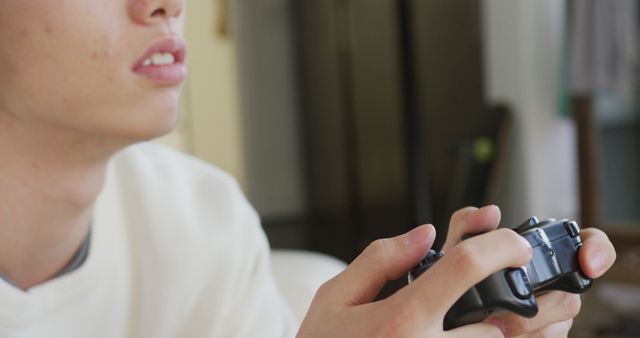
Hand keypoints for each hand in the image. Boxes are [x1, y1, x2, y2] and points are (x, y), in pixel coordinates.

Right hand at [296, 219, 532, 336]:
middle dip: (516, 297)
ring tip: (519, 316)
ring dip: (517, 331)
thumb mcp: (335, 298)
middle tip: (525, 286)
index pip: (465, 267)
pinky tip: (495, 330)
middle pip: (502, 317)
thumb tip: (425, 234)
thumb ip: (380, 260)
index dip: (500, 244)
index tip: (514, 243)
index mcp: (401, 321)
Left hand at [442, 205, 616, 336]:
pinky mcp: (544, 334)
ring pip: (561, 322)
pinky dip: (524, 337)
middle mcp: (552, 285)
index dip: (598, 250)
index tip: (588, 264)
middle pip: (571, 295)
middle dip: (541, 306)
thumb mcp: (456, 250)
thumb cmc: (458, 277)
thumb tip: (490, 212)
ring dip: (527, 325)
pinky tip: (500, 333)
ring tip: (495, 323)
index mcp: (536, 257)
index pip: (587, 244)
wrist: (447, 313)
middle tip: (505, 311)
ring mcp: (551, 314)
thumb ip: (468, 225)